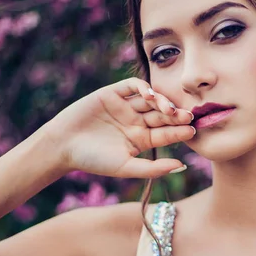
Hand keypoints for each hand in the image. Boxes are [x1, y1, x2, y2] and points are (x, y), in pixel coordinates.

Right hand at [42, 77, 194, 178]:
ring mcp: (125, 106)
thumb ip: (153, 169)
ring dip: (162, 102)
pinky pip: (133, 86)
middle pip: (162, 115)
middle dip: (175, 115)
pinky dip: (144, 88)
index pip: (166, 133)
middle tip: (188, 116)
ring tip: (169, 109)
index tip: (192, 131)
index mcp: (141, 139)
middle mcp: (136, 121)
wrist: (62, 146)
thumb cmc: (93, 160)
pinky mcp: (113, 93)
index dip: (180, 131)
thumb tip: (182, 166)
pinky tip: (150, 95)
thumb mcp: (125, 167)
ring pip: (150, 100)